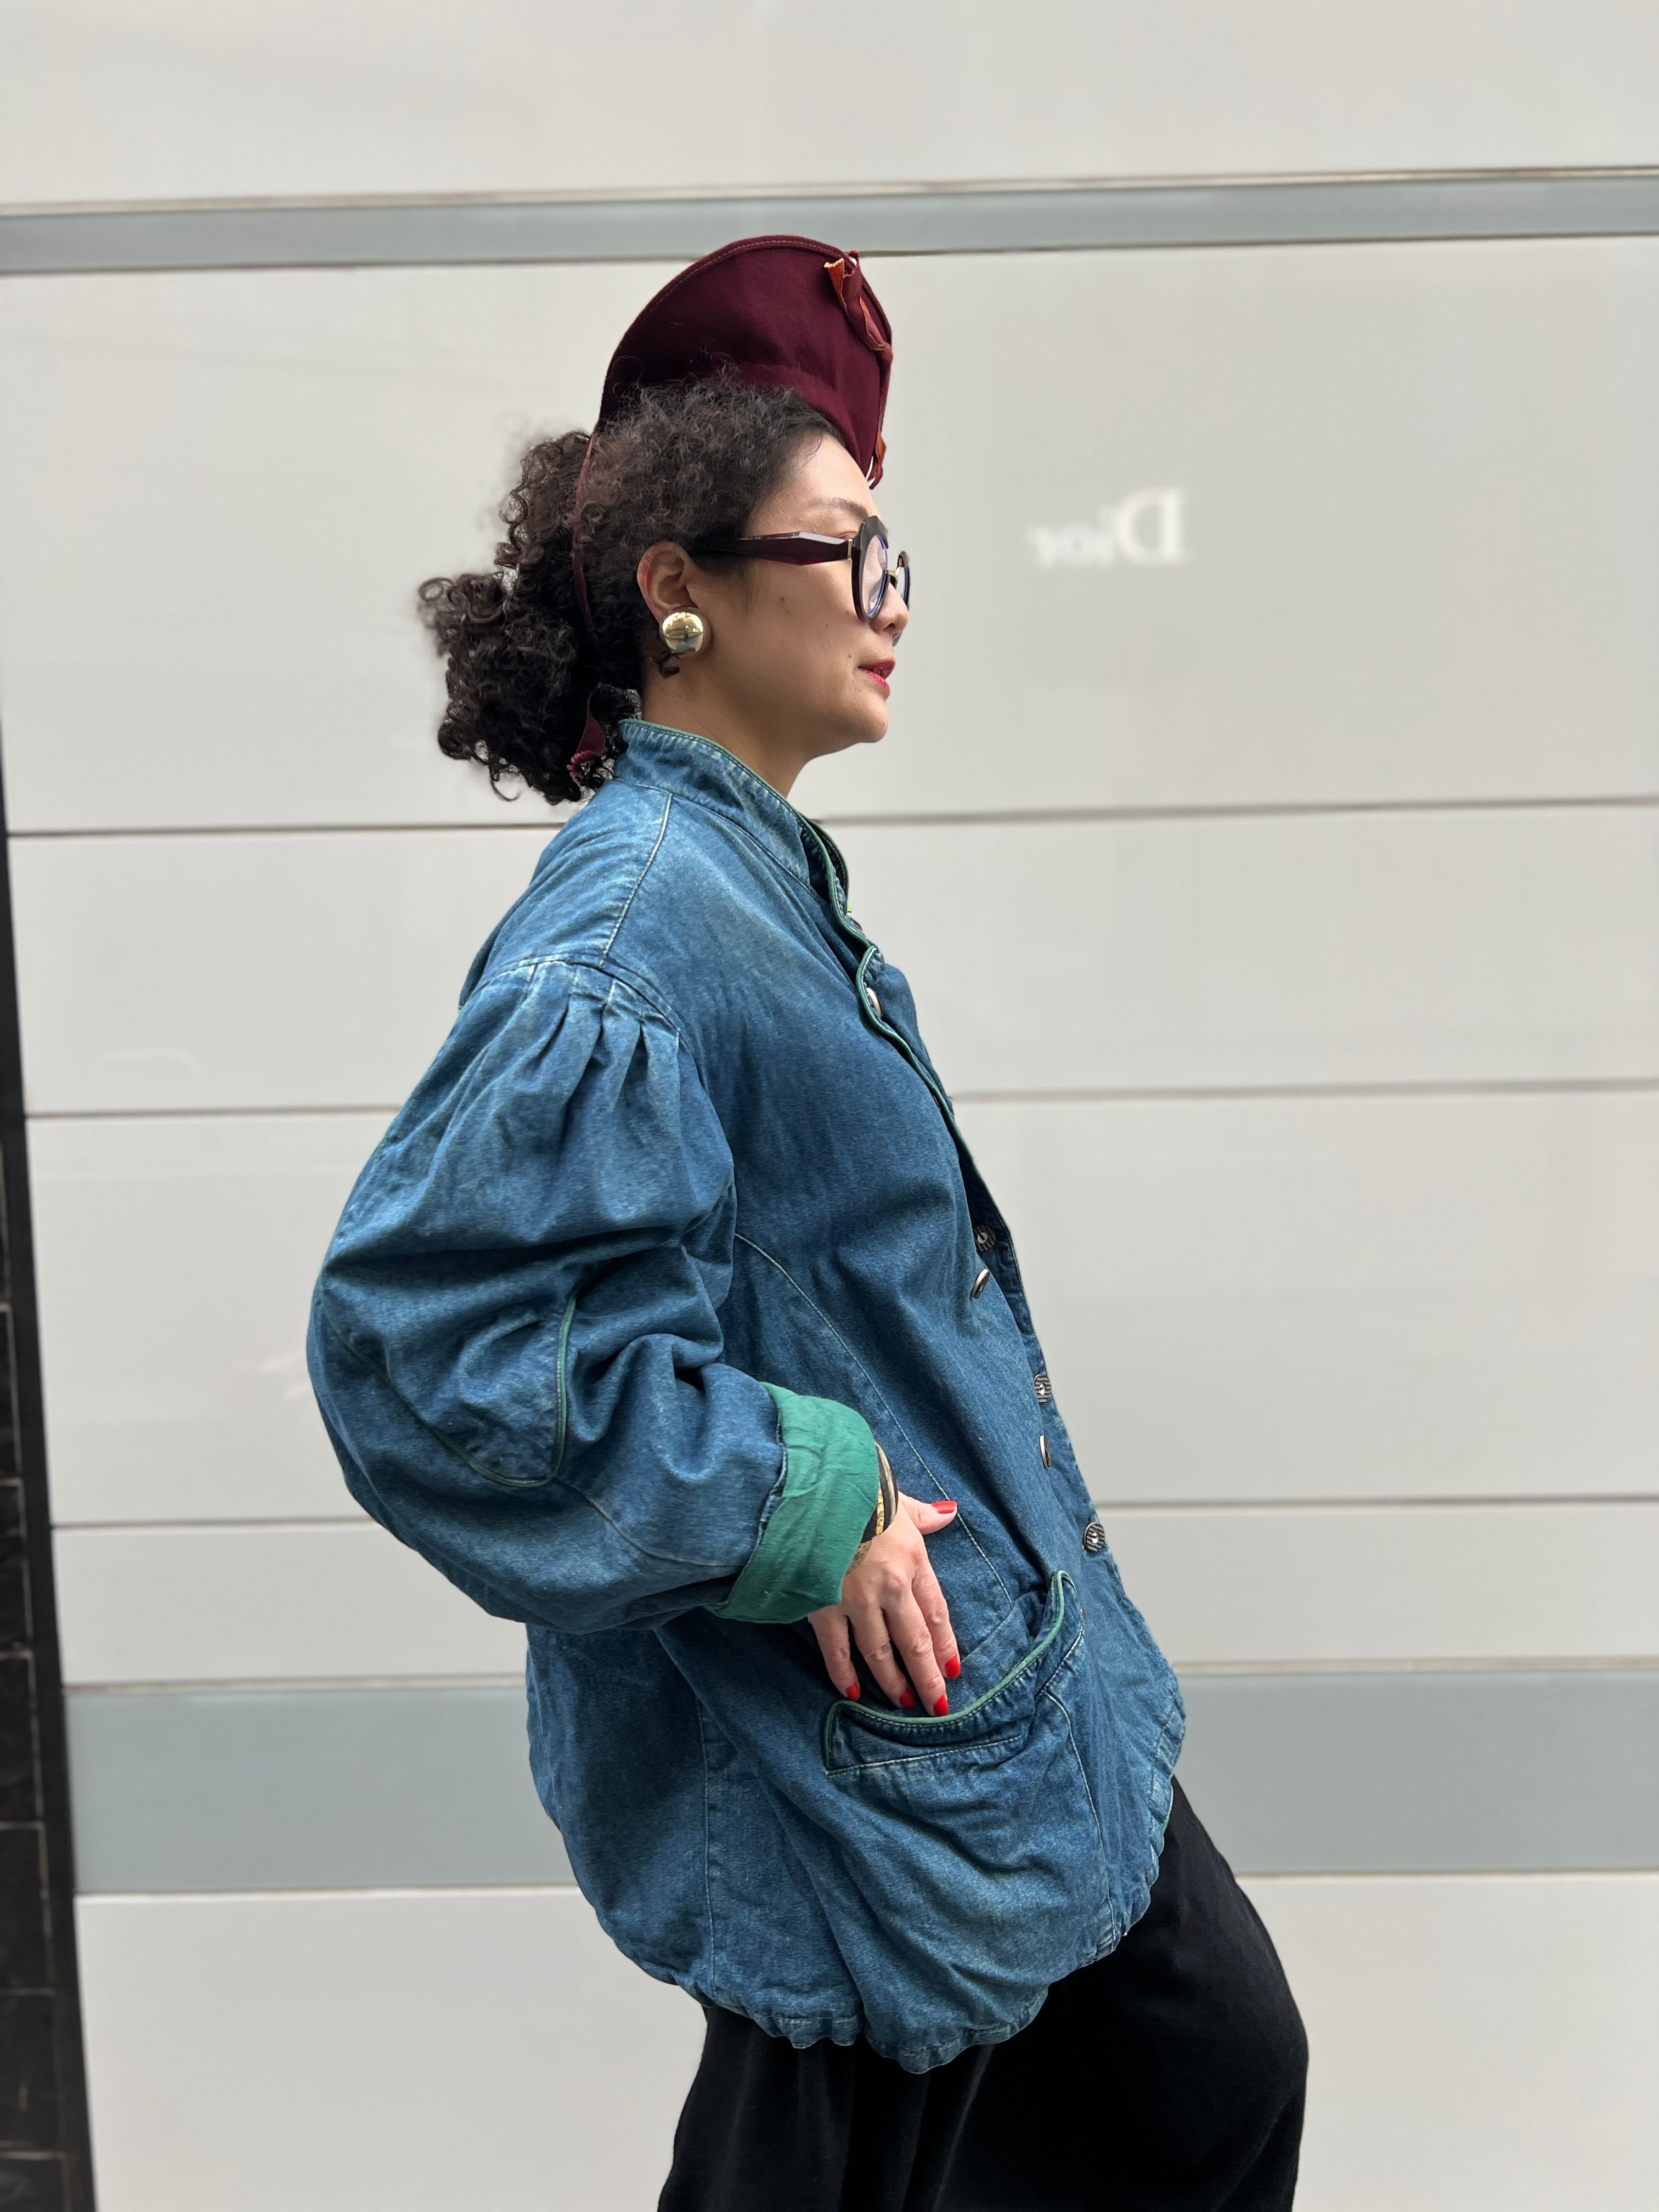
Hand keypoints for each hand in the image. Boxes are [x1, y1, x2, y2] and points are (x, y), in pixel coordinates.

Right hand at [808, 1468, 960, 1713]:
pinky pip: (836, 1649)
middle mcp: (891, 1586)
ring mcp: (857, 1600)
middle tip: (938, 1706)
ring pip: (880, 1652)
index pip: (936, 1611)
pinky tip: (853, 1693)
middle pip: (915, 1641)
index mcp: (913, 1559)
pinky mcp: (824, 1606)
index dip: (946, 1644)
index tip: (953, 1670)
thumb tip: (948, 1513)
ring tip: (905, 1704)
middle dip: (928, 1677)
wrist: (813, 1490)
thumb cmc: (858, 1489)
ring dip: (894, 1682)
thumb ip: (923, 1515)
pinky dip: (843, 1673)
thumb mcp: (898, 1499)